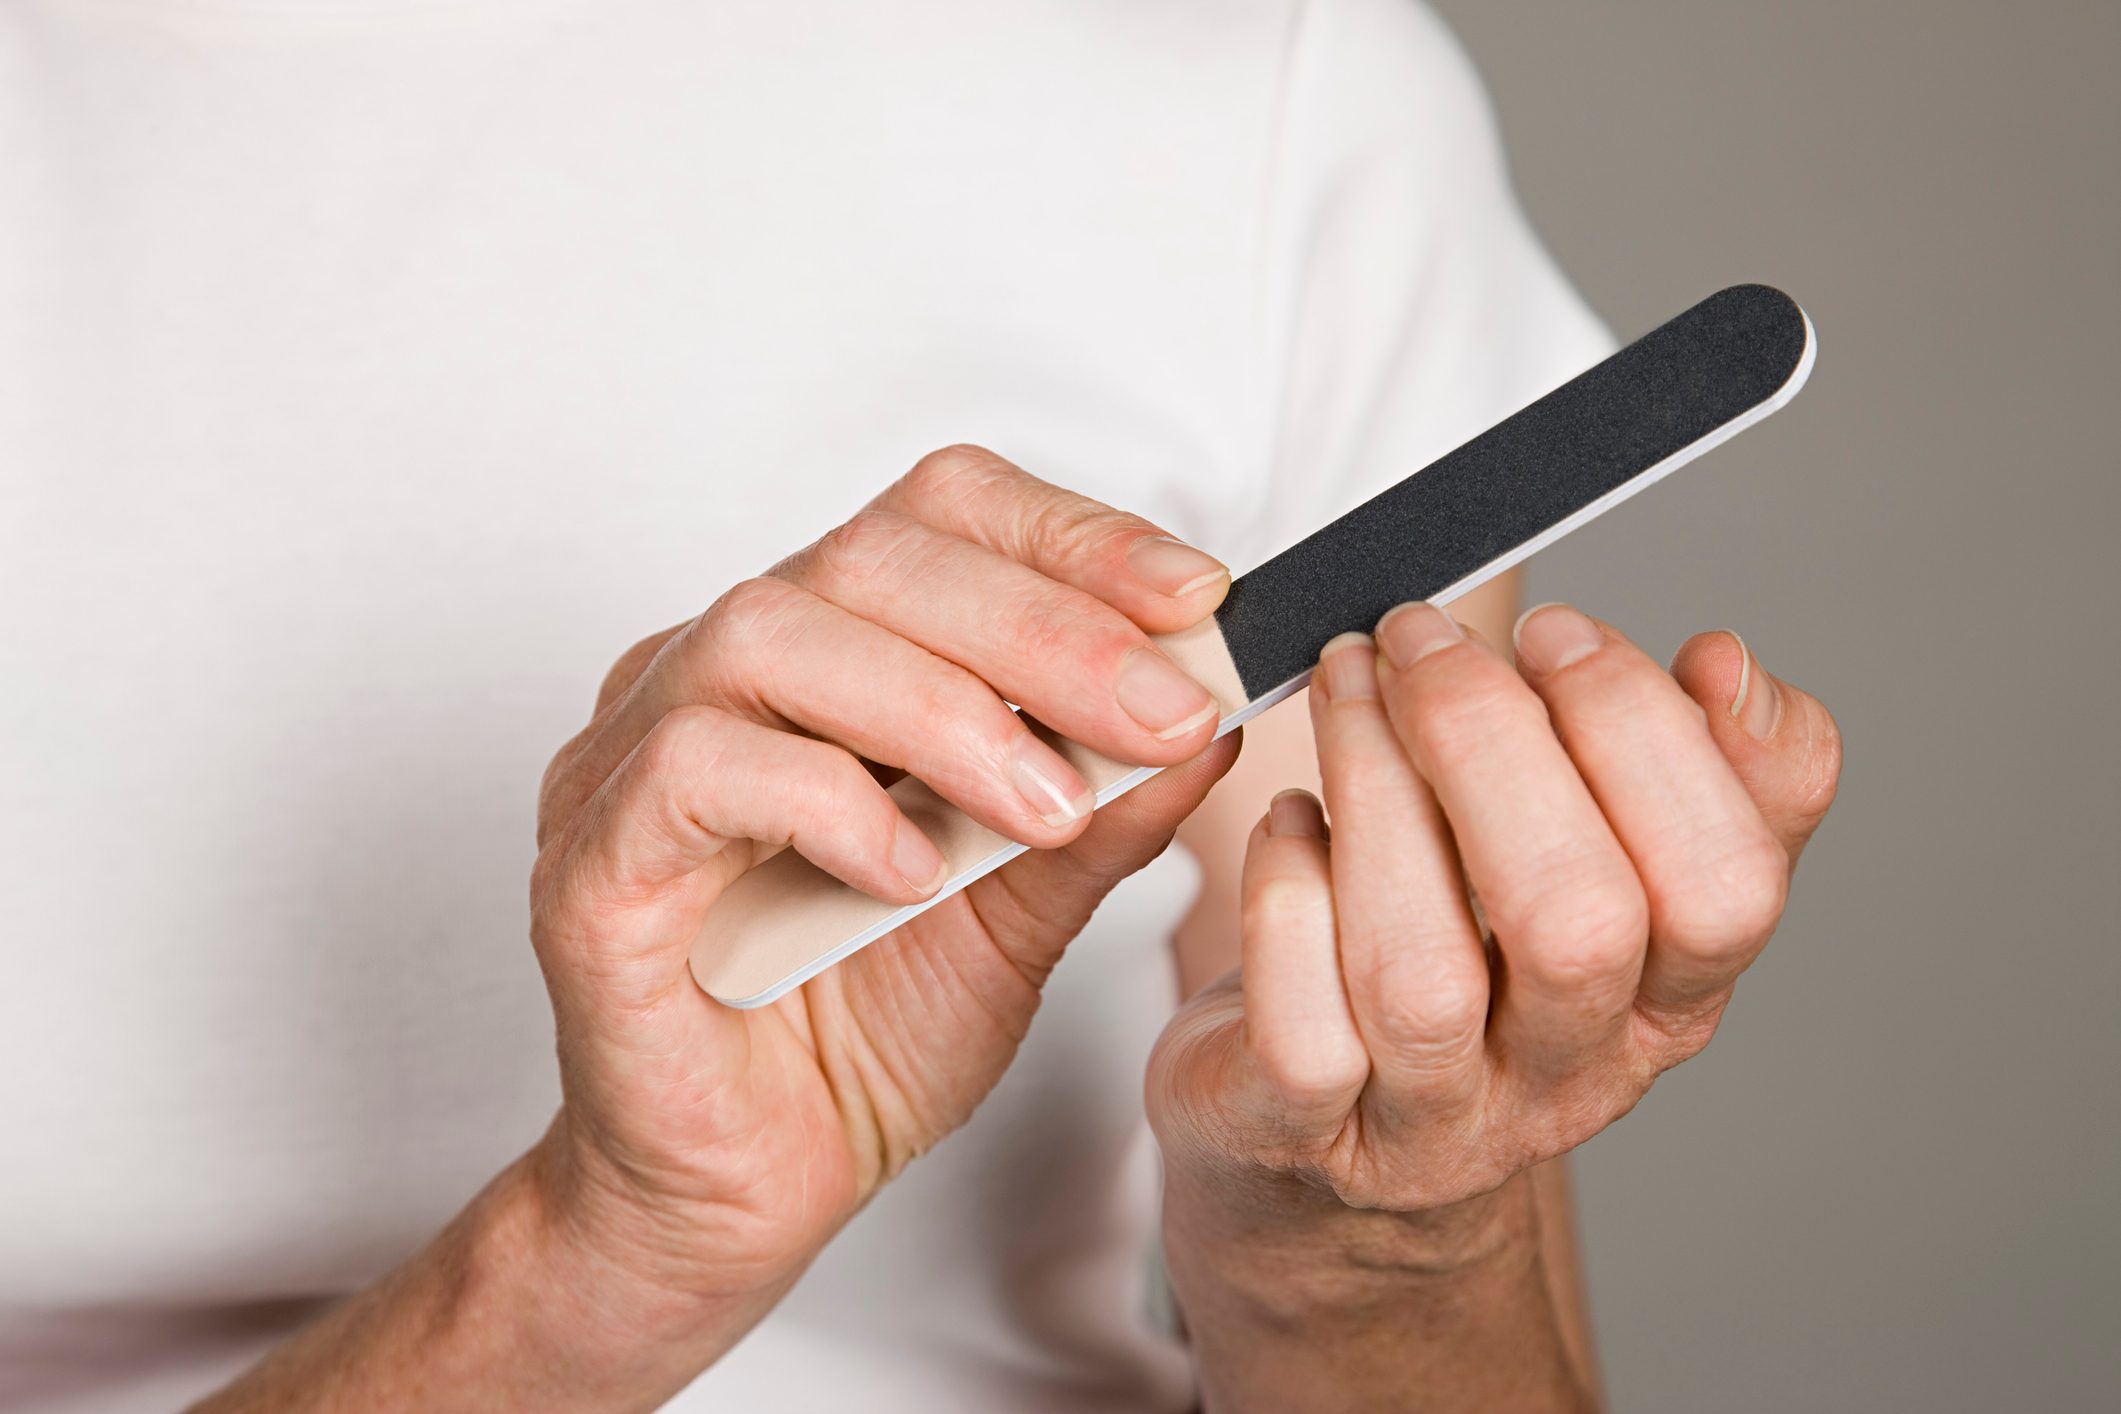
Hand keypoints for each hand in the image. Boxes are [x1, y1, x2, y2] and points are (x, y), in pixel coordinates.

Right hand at [525, 446, 1238, 1334]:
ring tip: (1047, 808)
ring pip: (772, 632)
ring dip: (941, 709)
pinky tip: (911, 871)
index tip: (1197, 596)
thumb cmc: (862, 1040)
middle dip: (1042, 627)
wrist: (748, 1194)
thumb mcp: (1026, 914)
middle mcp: (723, 676)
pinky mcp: (591, 859)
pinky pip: (692, 767)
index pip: (939, 518)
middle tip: (1159, 712)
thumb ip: (1103, 813)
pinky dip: (826, 802)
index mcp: (827, 658)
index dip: (1072, 536)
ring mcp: (635, 755)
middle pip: (868, 556)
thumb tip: (1209, 716)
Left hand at [1148, 601, 1839, 1270]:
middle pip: (1577, 923)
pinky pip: (1300, 1029)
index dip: (1646, 735)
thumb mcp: (1599, 870)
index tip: (1553, 630)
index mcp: (1667, 1000)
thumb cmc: (1461, 963)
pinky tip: (1288, 823)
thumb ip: (1689, 766)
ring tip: (1343, 686)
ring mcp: (1430, 1119)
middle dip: (1488, 741)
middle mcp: (1566, 1075)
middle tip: (1415, 635)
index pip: (1729, 885)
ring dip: (1375, 788)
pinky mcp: (1299, 1130)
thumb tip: (1730, 665)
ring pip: (1420, 972)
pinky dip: (1286, 897)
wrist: (1318, 1149)